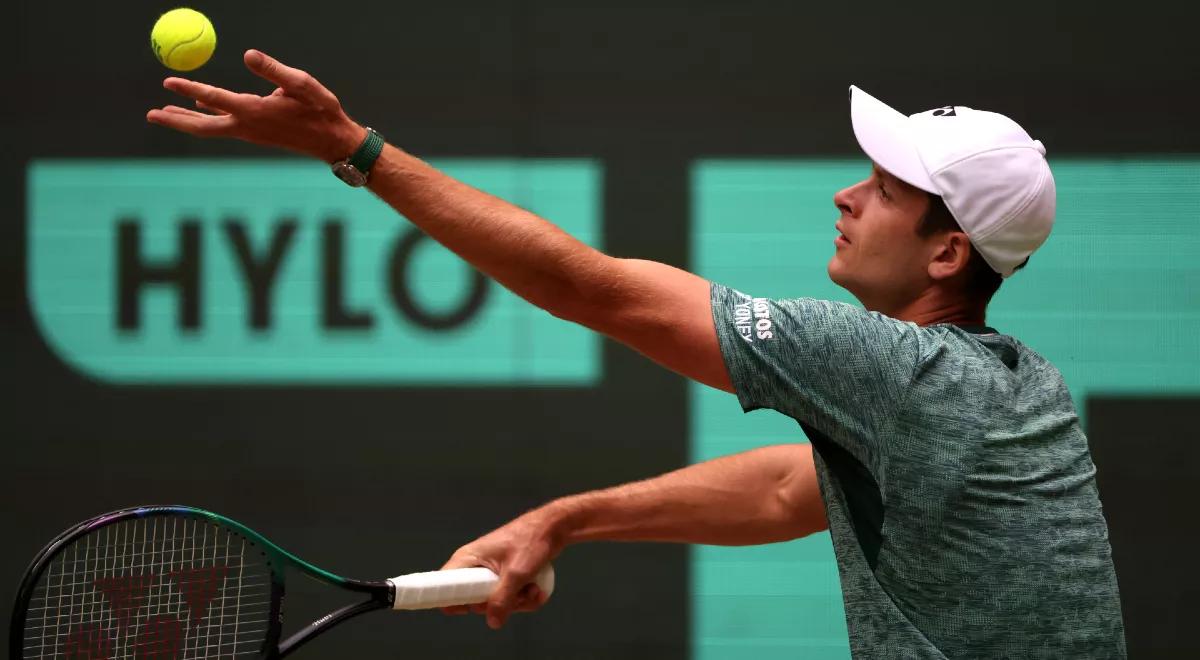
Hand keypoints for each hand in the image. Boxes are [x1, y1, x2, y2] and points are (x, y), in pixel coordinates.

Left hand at [146, 49, 366, 162]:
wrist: (333, 142)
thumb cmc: (321, 111)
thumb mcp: (303, 84)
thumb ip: (274, 70)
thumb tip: (247, 54)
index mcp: (255, 112)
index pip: (214, 98)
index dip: (189, 89)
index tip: (168, 81)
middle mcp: (248, 126)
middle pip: (202, 126)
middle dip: (174, 120)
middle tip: (149, 114)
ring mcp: (251, 133)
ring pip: (210, 128)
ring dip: (185, 120)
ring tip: (162, 112)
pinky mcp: (256, 134)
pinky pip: (223, 126)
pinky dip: (205, 118)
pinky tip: (198, 110)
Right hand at [440, 506, 566, 629]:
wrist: (553, 528)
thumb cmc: (531, 541)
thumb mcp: (516, 573)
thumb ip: (502, 599)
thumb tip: (492, 622)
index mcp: (467, 559)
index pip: (444, 586)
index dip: (454, 601)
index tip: (476, 606)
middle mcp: (474, 567)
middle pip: (474, 601)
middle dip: (500, 604)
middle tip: (516, 595)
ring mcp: (490, 573)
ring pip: (495, 602)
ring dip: (517, 602)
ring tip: (532, 589)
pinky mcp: (504, 577)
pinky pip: (508, 598)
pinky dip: (523, 598)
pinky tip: (536, 589)